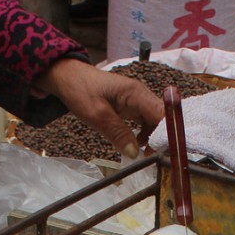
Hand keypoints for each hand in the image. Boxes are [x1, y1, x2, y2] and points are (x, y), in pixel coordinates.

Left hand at [33, 57, 163, 160]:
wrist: (66, 77)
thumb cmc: (79, 90)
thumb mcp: (96, 114)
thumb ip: (117, 133)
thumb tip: (135, 153)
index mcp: (136, 93)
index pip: (163, 114)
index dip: (168, 133)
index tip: (165, 152)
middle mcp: (140, 95)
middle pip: (162, 118)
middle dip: (162, 137)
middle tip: (155, 157)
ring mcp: (136, 100)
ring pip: (154, 121)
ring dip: (153, 137)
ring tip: (146, 154)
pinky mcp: (129, 105)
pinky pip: (144, 121)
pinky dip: (144, 133)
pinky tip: (137, 144)